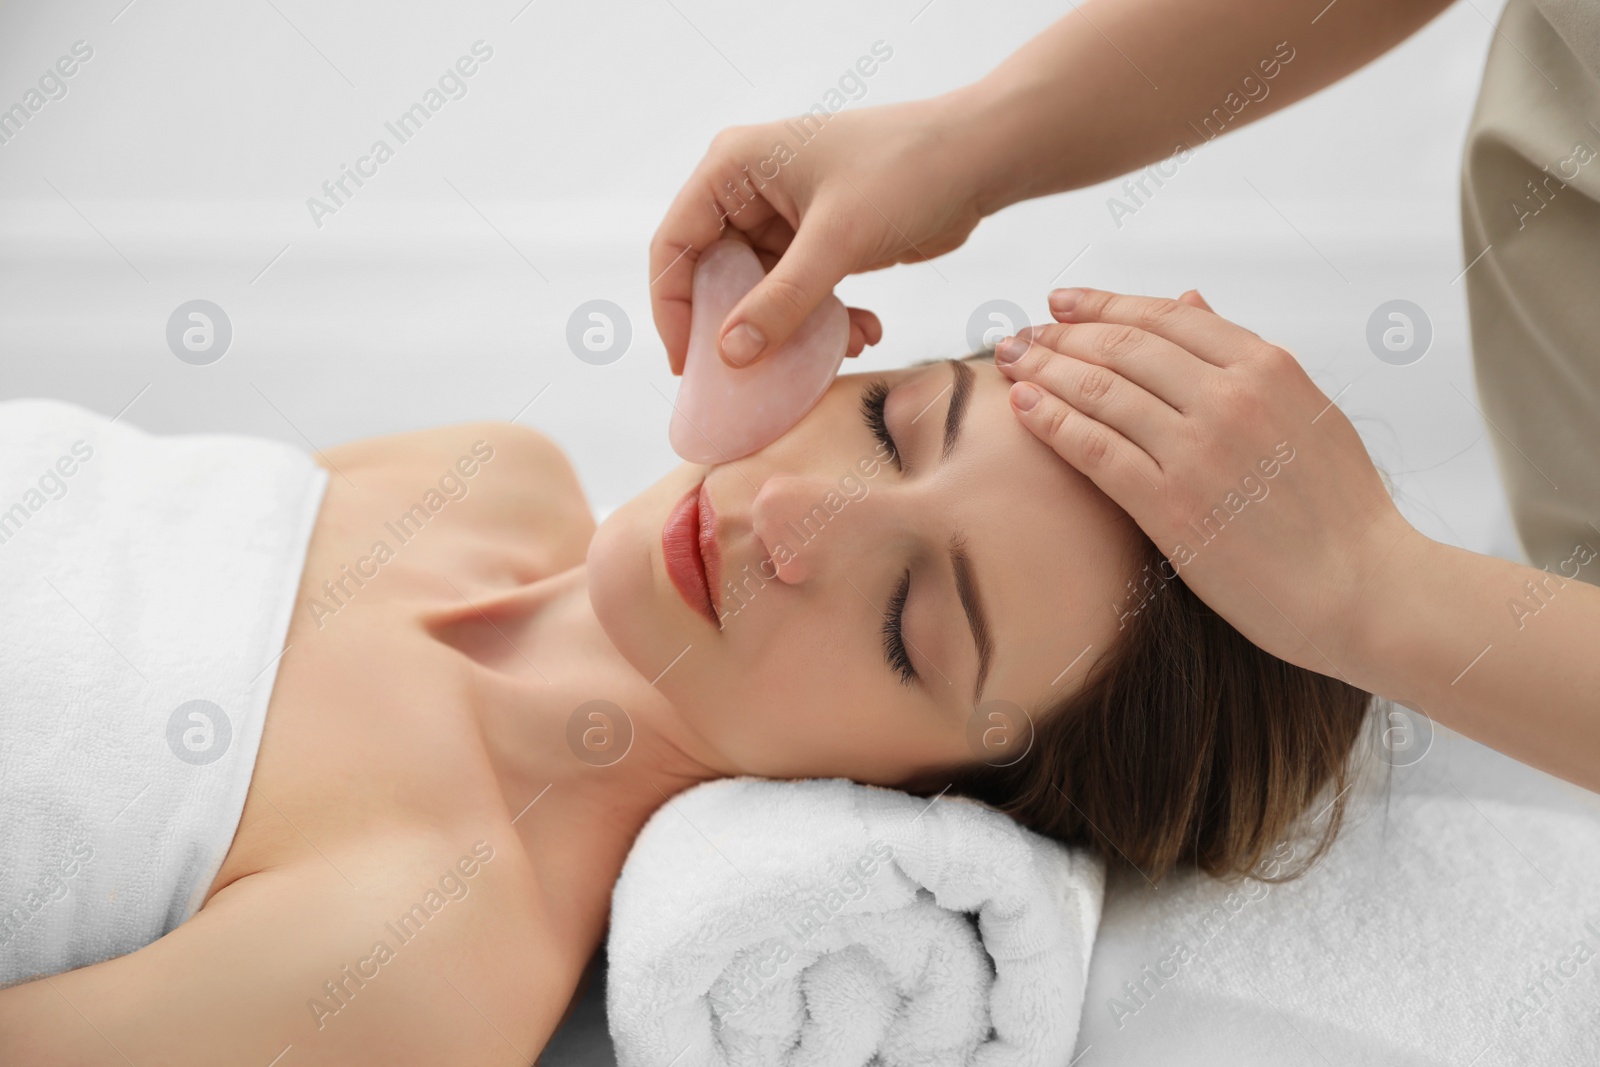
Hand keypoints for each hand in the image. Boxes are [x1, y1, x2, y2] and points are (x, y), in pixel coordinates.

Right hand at [650, 94, 991, 373]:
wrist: (982, 157)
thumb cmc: (908, 172)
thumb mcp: (839, 241)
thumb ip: (782, 302)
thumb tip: (729, 356)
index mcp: (734, 166)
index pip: (674, 244)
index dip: (672, 309)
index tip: (688, 366)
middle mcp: (750, 188)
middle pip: (713, 275)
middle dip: (737, 329)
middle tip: (748, 382)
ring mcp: (785, 216)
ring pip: (760, 294)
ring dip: (793, 332)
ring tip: (832, 353)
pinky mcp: (819, 241)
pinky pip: (800, 296)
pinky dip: (824, 322)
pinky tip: (864, 334)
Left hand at [994, 288, 1420, 680]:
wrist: (1366, 590)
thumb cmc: (1339, 510)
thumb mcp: (1304, 411)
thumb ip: (1242, 358)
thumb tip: (1191, 299)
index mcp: (1268, 367)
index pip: (1165, 316)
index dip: (1103, 305)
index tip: (1061, 303)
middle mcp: (1230, 396)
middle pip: (1122, 347)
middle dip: (1061, 335)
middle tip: (1021, 334)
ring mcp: (1198, 449)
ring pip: (1100, 391)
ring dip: (1044, 370)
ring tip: (1011, 362)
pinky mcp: (1172, 504)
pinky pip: (1094, 449)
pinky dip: (1051, 421)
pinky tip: (1021, 407)